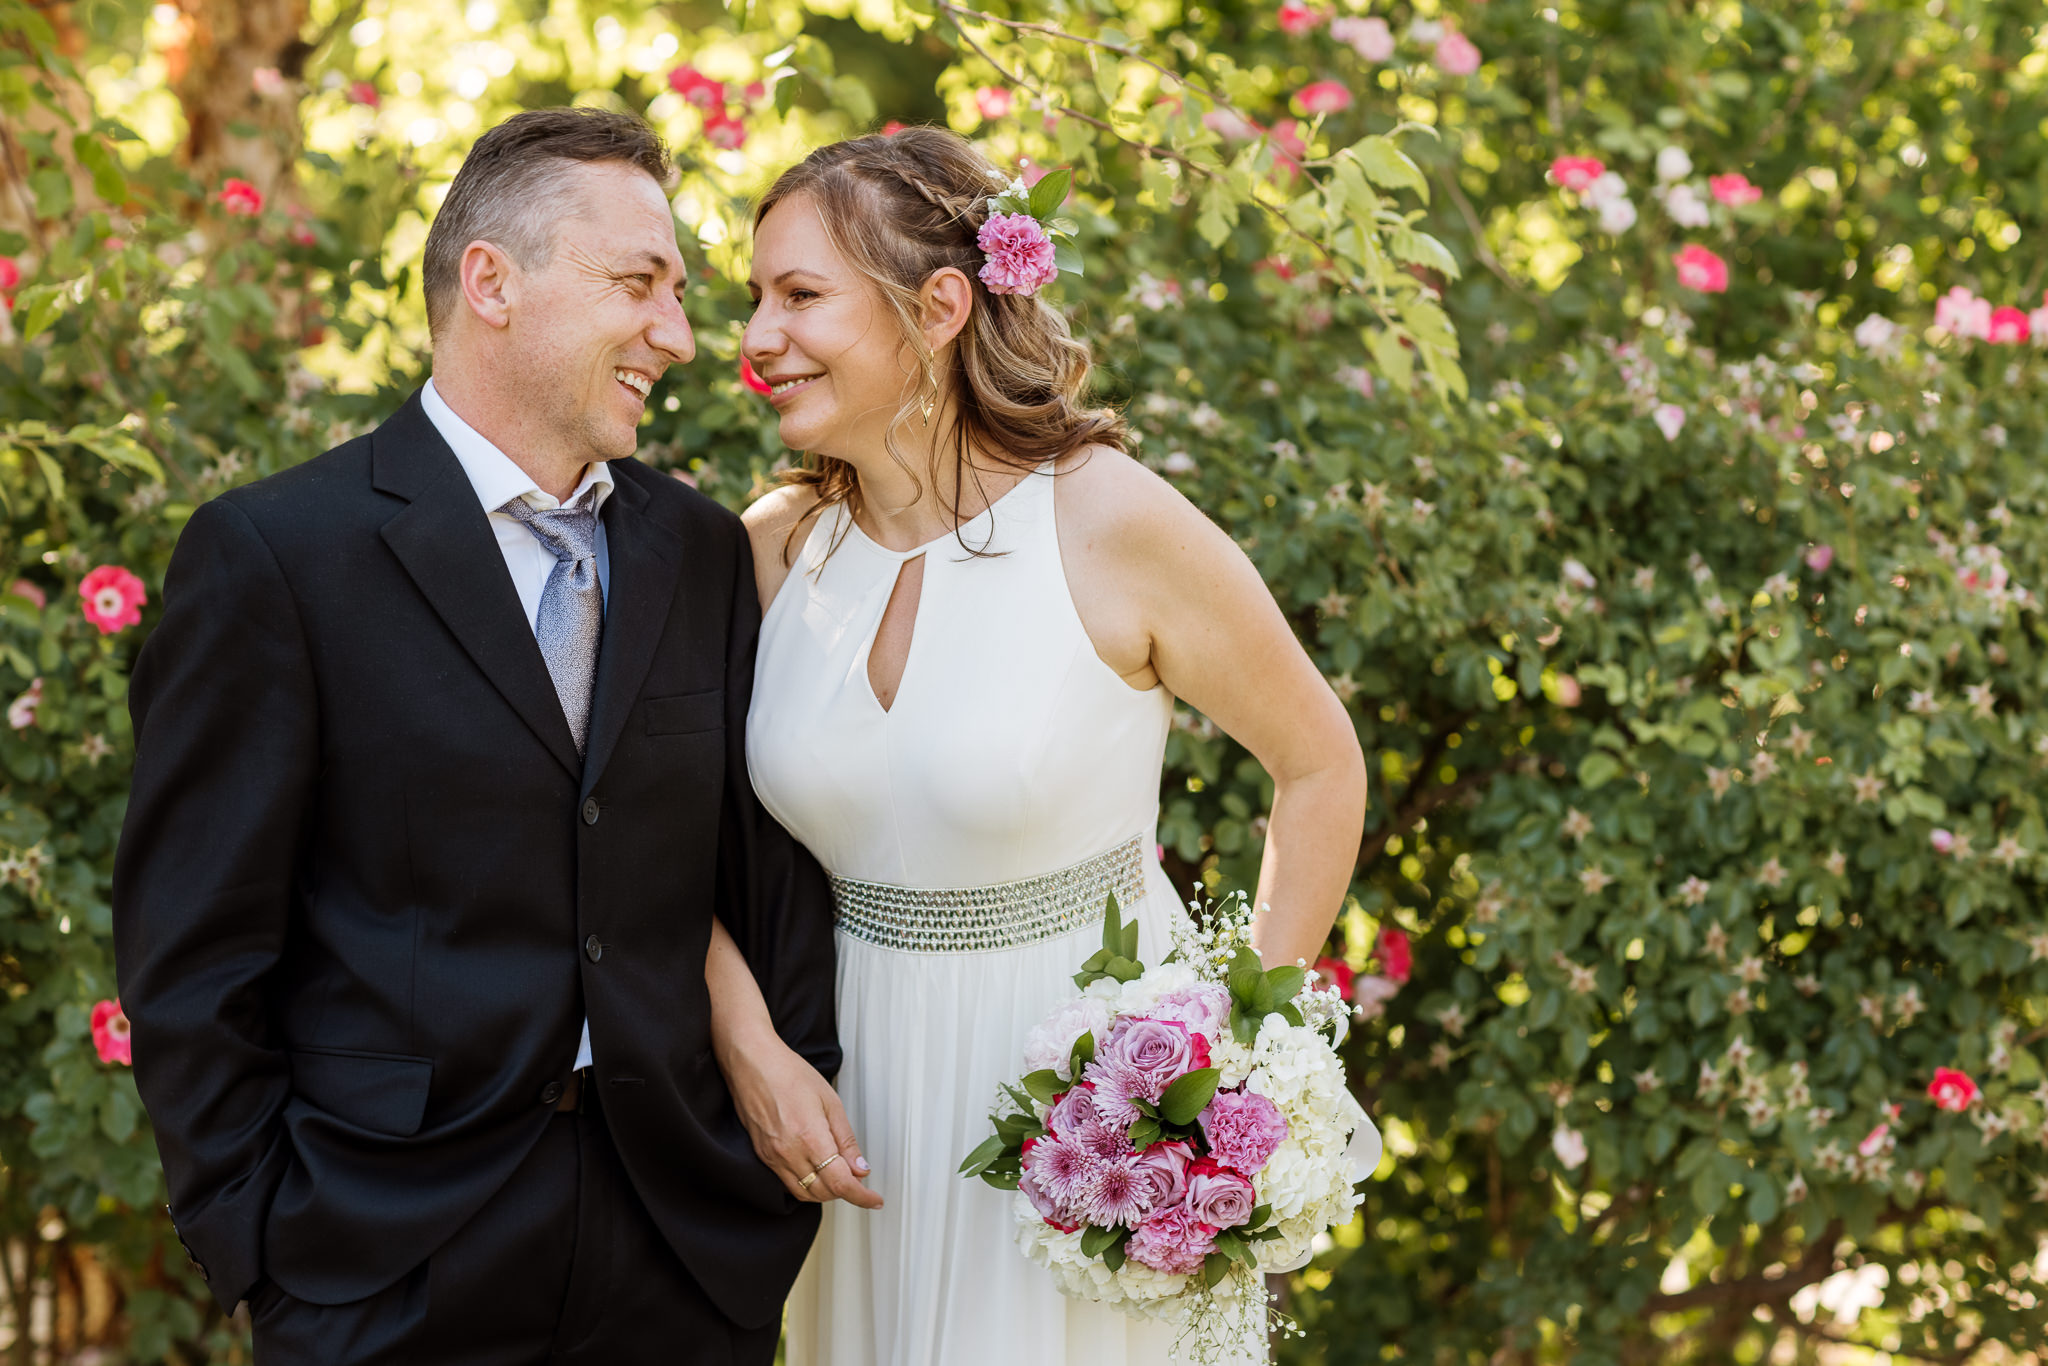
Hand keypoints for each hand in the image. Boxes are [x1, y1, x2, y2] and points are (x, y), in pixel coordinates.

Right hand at [720, 1035, 881, 1208]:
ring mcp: (772, 1157)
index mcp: (810, 1138)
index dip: (861, 1196)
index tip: (874, 1199)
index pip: (840, 1183)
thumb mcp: (830, 1101)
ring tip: (839, 1174)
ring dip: (826, 1191)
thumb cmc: (789, 1073)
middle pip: (823, 1193)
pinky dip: (807, 1185)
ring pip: (804, 1193)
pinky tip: (817, 1170)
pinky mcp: (763, 1156)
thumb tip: (861, 1167)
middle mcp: (789, 1153)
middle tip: (860, 1179)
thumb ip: (846, 1139)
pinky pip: (788, 1183)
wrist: (752, 1063)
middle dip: (846, 1191)